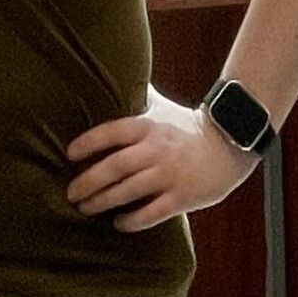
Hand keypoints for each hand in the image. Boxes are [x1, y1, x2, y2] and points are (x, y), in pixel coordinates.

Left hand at [66, 86, 259, 232]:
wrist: (228, 144)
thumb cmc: (188, 126)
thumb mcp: (161, 107)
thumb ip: (137, 97)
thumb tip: (114, 73)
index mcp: (148, 125)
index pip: (111, 132)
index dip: (88, 143)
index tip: (70, 154)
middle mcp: (155, 149)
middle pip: (114, 167)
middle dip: (88, 181)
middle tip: (71, 193)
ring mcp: (169, 174)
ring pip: (128, 191)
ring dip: (103, 201)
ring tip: (85, 208)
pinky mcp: (182, 197)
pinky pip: (151, 213)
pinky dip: (132, 220)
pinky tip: (119, 223)